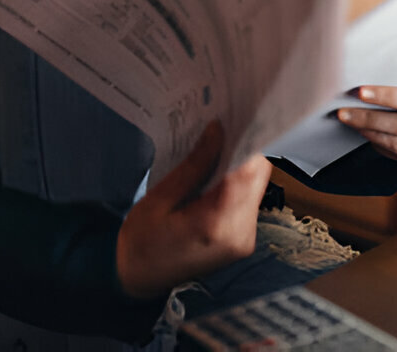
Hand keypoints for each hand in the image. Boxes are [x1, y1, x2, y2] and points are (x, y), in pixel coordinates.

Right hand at [115, 121, 270, 299]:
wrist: (139, 280)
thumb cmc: (142, 241)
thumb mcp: (159, 199)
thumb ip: (194, 165)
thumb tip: (218, 130)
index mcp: (216, 225)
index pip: (248, 172)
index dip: (245, 140)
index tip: (233, 116)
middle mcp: (240, 234)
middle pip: (257, 178)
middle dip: (243, 150)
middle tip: (223, 125)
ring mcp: (245, 240)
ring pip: (256, 187)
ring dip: (241, 166)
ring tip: (216, 146)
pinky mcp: (243, 240)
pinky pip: (249, 201)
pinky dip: (238, 183)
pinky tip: (218, 172)